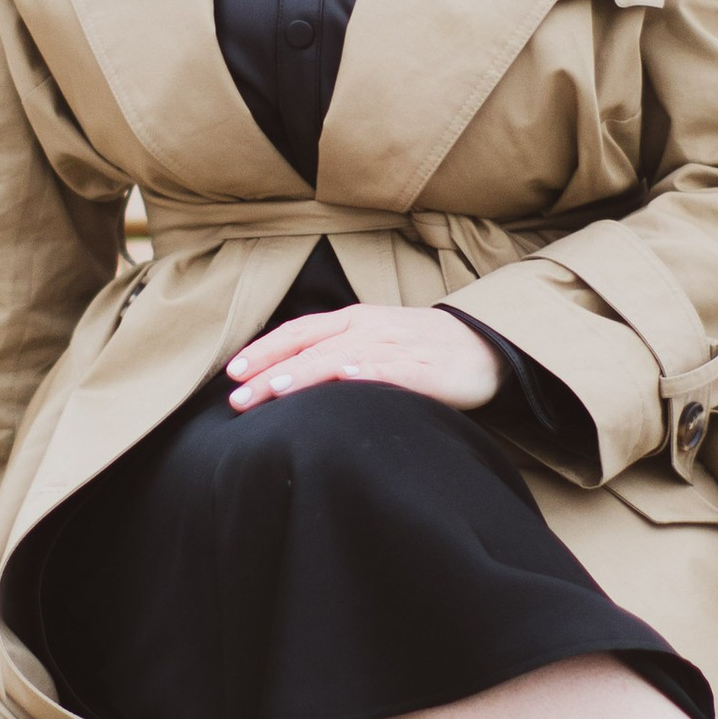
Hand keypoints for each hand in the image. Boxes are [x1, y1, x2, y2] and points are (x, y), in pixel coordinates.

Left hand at [227, 302, 502, 414]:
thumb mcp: (373, 344)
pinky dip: (368, 372)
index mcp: (354, 320)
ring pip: (342, 356)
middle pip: (311, 346)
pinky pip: (392, 369)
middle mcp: (370, 327)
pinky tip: (347, 378)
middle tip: (237, 398)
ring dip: (306, 372)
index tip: (231, 373)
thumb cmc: (422, 350)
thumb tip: (287, 382)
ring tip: (274, 390)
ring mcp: (397, 345)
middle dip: (271, 370)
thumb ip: (337, 357)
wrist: (485, 346)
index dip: (264, 349)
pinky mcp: (426, 368)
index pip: (299, 331)